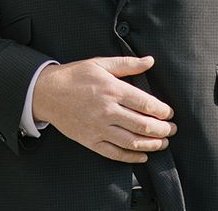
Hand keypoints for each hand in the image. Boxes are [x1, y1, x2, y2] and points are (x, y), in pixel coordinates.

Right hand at [33, 56, 176, 162]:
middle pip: (143, 125)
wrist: (46, 92)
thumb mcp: (99, 63)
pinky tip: (142, 156)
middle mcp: (107, 110)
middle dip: (163, 129)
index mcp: (111, 89)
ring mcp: (99, 127)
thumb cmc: (74, 76)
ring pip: (133, 142)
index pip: (146, 104)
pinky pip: (115, 153)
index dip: (162, 110)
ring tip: (162, 142)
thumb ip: (127, 63)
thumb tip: (150, 60)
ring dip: (152, 145)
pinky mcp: (91, 140)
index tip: (169, 113)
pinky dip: (132, 157)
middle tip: (171, 129)